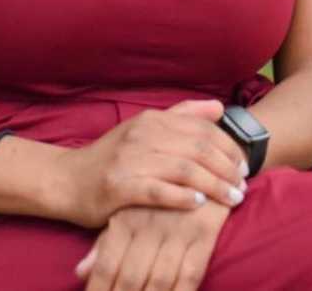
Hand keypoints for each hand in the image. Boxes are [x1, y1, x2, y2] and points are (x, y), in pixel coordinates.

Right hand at [55, 99, 248, 227]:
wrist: (67, 180)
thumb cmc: (112, 157)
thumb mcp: (145, 129)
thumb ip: (182, 116)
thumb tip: (219, 108)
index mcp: (152, 119)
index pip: (202, 128)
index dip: (228, 147)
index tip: (244, 166)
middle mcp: (142, 134)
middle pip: (198, 148)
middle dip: (226, 168)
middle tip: (242, 187)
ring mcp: (130, 160)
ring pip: (183, 169)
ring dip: (213, 186)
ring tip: (231, 199)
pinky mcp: (119, 187)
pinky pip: (158, 191)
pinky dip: (181, 197)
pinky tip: (198, 204)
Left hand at [74, 199, 231, 289]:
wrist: (198, 158)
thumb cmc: (156, 192)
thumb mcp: (127, 212)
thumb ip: (105, 243)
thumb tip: (80, 272)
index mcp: (125, 217)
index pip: (107, 266)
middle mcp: (147, 223)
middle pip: (131, 278)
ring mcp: (176, 228)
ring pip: (160, 281)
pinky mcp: (203, 230)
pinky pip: (191, 273)